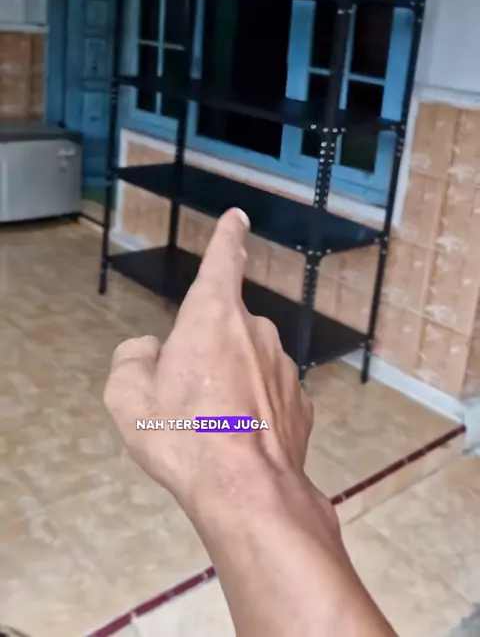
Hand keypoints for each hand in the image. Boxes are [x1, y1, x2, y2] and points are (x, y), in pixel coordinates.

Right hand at [104, 208, 313, 512]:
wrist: (246, 492)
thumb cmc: (183, 437)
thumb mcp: (127, 398)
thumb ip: (132, 359)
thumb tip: (151, 351)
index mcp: (213, 316)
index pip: (222, 261)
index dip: (226, 237)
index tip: (237, 218)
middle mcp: (256, 330)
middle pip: (225, 327)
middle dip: (206, 352)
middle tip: (186, 399)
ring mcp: (284, 366)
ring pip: (248, 363)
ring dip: (231, 383)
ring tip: (212, 428)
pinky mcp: (302, 401)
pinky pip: (268, 395)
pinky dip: (254, 409)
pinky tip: (240, 442)